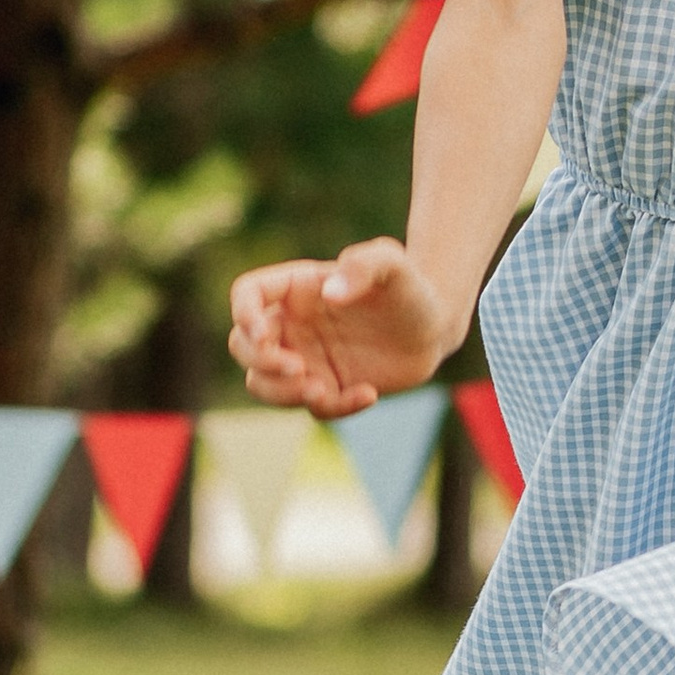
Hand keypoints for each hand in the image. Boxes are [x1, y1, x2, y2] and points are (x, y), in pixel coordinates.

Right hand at [227, 244, 459, 416]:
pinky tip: (369, 393)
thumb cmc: (409, 287)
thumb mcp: (394, 265)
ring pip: (262, 384)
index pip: (247, 293)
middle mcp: (292, 325)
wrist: (433, 327)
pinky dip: (335, 407)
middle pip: (241, 345)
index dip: (244, 314)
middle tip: (298, 369)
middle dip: (260, 361)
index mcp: (296, 289)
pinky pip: (313, 408)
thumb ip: (364, 265)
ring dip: (281, 394)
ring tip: (321, 391)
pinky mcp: (326, 389)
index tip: (264, 335)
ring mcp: (305, 360)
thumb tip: (330, 293)